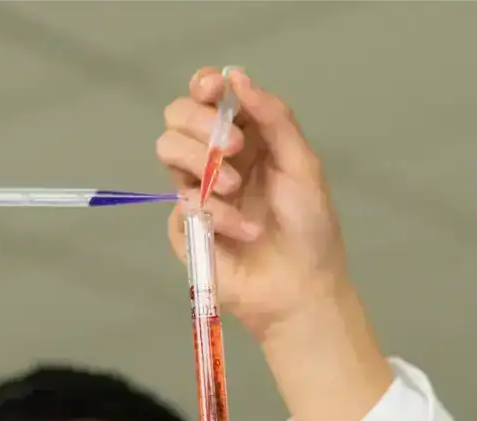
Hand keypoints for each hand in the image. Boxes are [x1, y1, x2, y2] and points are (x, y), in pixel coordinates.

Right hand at [154, 68, 356, 343]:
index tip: (214, 89)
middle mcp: (215, 159)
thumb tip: (238, 76)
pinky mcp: (186, 227)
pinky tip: (244, 231)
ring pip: (167, 149)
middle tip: (234, 147)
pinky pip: (184, 202)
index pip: (208, 97)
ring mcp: (197, 191)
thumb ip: (274, 118)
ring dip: (201, 161)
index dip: (203, 86)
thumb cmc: (310, 227)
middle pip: (177, 116)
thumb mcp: (302, 164)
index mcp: (244, 138)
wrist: (302, 287)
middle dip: (199, 122)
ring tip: (235, 187)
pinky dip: (218, 213)